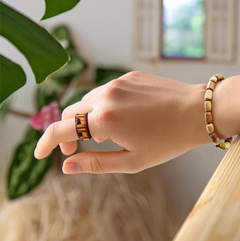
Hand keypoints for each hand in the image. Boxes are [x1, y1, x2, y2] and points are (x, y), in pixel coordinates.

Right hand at [34, 71, 207, 173]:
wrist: (197, 112)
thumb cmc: (168, 141)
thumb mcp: (132, 161)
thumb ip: (95, 163)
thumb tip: (66, 165)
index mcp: (105, 120)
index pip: (61, 130)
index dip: (46, 143)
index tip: (42, 153)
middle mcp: (106, 96)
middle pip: (72, 113)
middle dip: (68, 132)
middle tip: (76, 148)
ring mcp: (118, 82)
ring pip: (88, 100)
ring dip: (87, 118)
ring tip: (103, 135)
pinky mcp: (129, 76)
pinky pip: (106, 91)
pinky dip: (104, 106)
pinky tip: (120, 117)